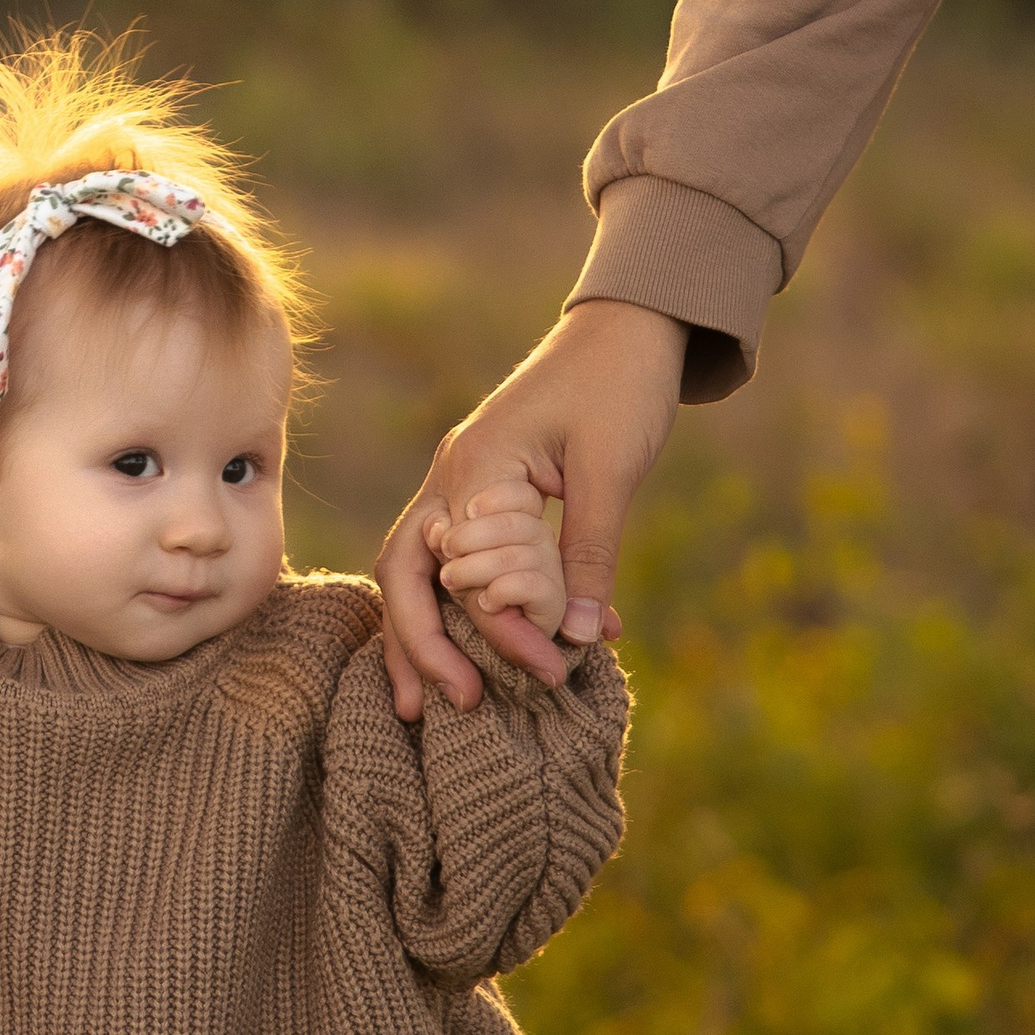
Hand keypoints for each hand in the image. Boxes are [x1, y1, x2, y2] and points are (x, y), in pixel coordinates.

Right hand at [377, 299, 685, 715]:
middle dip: (419, 647)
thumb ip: (589, 554)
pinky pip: (453, 560)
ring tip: (429, 701)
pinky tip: (480, 649)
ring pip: (416, 572)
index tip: (551, 671)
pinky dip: (459, 607)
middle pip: (405, 575)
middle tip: (449, 708)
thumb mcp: (613, 469)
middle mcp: (451, 480)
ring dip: (421, 636)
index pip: (465, 573)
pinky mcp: (482, 493)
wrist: (628, 326)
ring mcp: (458, 485)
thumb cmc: (621, 385)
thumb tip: (576, 639)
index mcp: (475, 469)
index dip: (500, 632)